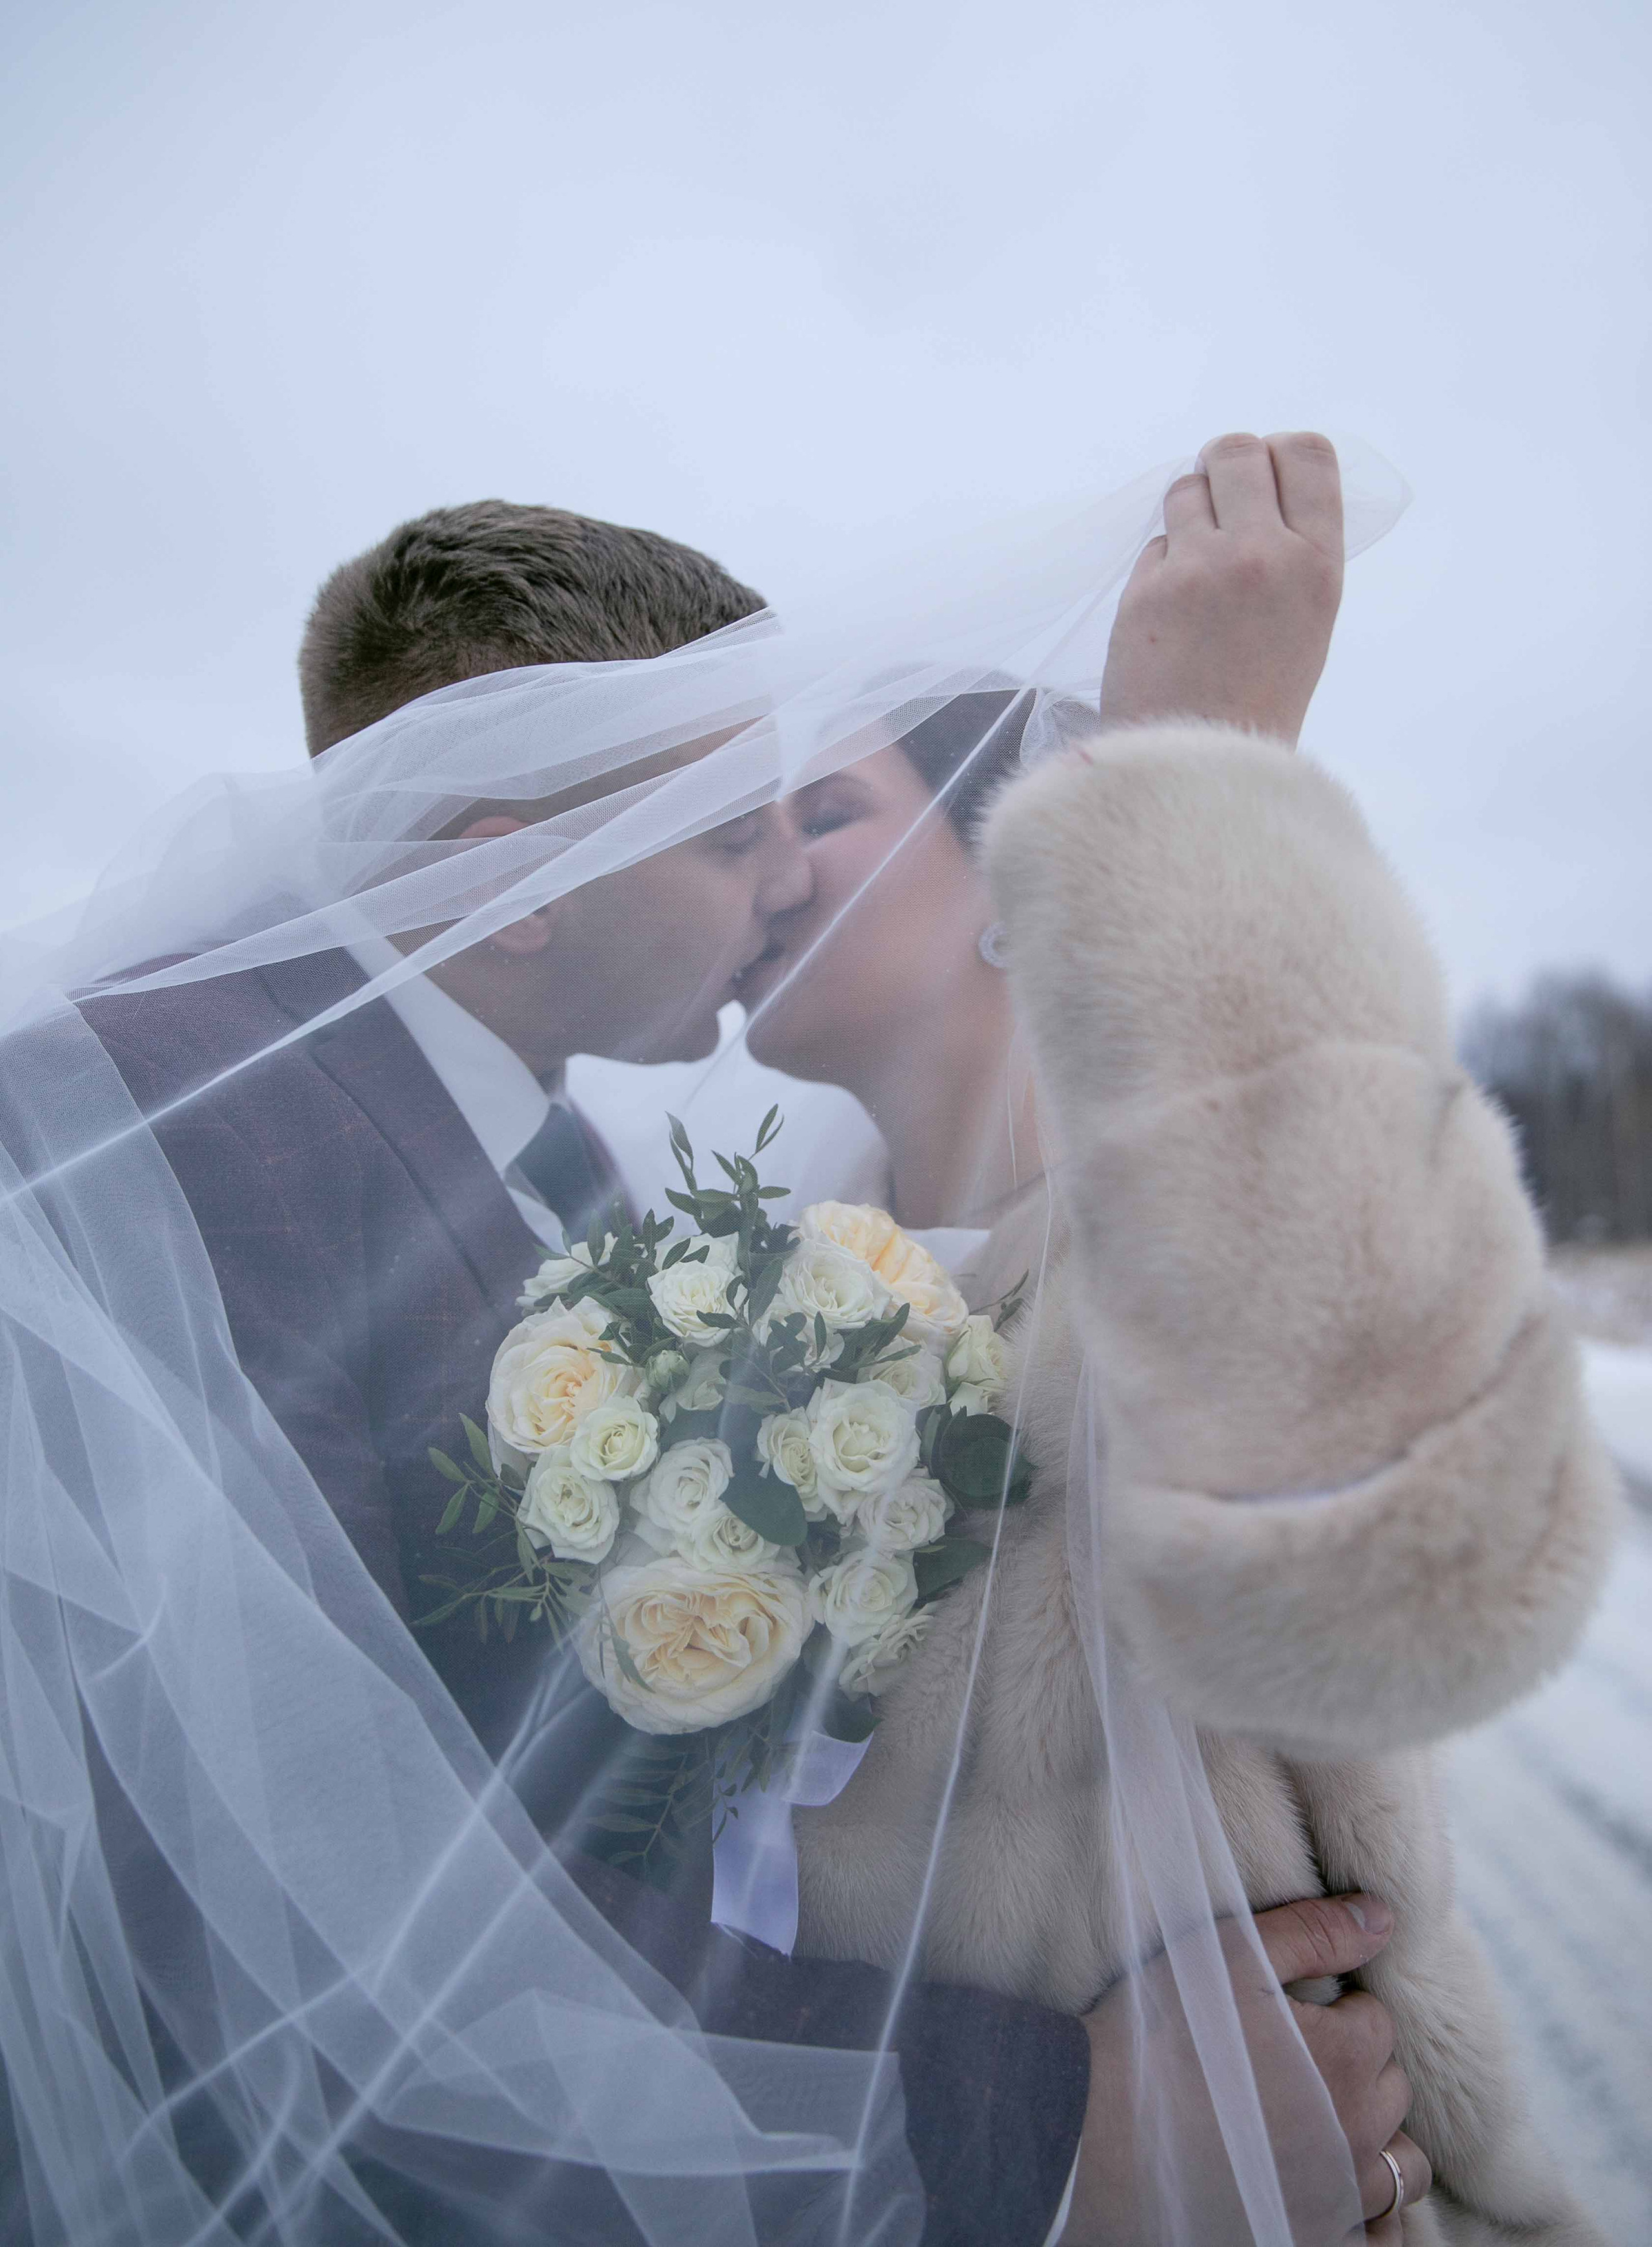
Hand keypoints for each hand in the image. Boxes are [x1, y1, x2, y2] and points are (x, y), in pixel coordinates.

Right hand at [1062, 1892, 1429, 2245]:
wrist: (1099, 2131)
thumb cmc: (1160, 2036)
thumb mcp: (1231, 1958)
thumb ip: (1312, 1934)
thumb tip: (1384, 1916)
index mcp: (1344, 2059)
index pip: (1376, 2021)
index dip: (1336, 2009)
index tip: (1292, 2013)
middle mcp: (1357, 2134)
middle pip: (1393, 2090)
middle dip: (1359, 2067)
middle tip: (1301, 2061)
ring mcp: (1339, 2199)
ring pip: (1404, 2169)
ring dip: (1376, 2139)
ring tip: (1327, 2124)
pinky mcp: (1313, 2239)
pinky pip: (1381, 2241)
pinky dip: (1375, 2218)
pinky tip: (1338, 2190)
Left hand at [1098, 430, 1344, 746]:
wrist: (1204, 771)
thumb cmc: (1260, 704)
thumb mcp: (1308, 623)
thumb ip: (1294, 554)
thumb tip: (1263, 493)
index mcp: (1318, 565)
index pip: (1307, 454)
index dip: (1279, 452)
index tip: (1265, 474)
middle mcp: (1263, 555)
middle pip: (1237, 451)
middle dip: (1223, 467)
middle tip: (1217, 504)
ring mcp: (1200, 569)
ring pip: (1186, 489)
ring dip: (1187, 513)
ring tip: (1194, 564)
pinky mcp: (1146, 590)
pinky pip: (1154, 545)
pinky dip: (1160, 567)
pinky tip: (1170, 613)